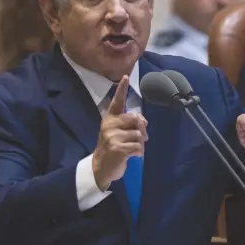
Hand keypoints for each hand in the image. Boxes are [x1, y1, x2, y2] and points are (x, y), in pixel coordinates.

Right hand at [92, 76, 147, 190]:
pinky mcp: (118, 148)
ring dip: (141, 143)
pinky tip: (133, 155)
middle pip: (135, 119)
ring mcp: (112, 136)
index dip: (121, 89)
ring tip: (133, 149)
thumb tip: (143, 122)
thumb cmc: (113, 146)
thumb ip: (130, 124)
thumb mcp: (118, 132)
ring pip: (139, 134)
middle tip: (142, 138)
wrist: (101, 167)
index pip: (117, 102)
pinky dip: (139, 152)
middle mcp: (109, 125)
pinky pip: (138, 146)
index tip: (125, 77)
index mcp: (110, 118)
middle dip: (142, 129)